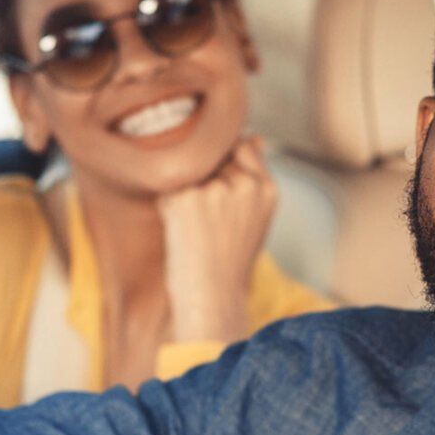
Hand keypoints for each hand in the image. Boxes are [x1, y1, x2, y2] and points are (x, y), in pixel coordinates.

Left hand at [159, 136, 278, 343]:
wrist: (211, 298)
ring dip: (184, 191)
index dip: (223, 163)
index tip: (217, 190)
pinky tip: (182, 231)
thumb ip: (252, 176)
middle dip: (203, 179)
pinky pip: (167, 188)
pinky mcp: (185, 199)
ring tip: (195, 227)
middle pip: (211, 157)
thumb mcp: (254, 216)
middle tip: (206, 219)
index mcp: (267, 188)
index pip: (241, 146)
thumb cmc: (229, 260)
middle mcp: (245, 185)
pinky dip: (168, 207)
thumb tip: (254, 136)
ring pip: (189, 170)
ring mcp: (215, 190)